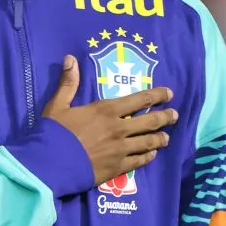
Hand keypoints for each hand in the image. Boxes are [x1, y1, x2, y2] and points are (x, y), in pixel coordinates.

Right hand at [43, 55, 177, 185]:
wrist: (50, 164)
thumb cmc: (53, 133)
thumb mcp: (57, 105)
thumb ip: (68, 83)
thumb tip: (70, 58)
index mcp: (106, 110)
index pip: (139, 100)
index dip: (156, 95)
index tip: (169, 93)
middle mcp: (119, 128)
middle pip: (151, 121)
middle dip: (166, 117)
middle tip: (175, 115)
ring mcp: (121, 149)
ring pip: (149, 142)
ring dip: (160, 139)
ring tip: (167, 138)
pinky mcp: (118, 167)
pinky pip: (140, 161)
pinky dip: (148, 157)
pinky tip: (152, 155)